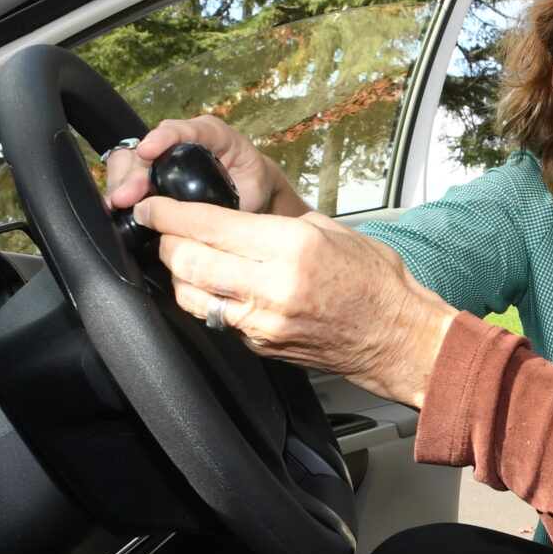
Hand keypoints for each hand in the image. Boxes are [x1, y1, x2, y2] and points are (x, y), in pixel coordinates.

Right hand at [105, 116, 308, 216]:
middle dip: (133, 172)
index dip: (164, 138)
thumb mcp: (253, 188)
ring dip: (121, 182)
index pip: (185, 129)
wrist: (251, 187)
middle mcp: (182, 138)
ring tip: (117, 204)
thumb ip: (235, 196)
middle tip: (125, 197)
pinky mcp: (152, 169)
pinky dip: (119, 188)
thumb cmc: (253, 184)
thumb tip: (211, 218)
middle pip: (147, 147)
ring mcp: (163, 152)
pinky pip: (126, 172)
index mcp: (212, 134)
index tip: (148, 152)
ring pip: (130, 158)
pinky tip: (116, 206)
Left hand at [131, 197, 457, 405]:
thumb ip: (275, 226)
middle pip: (189, 262)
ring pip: (193, 295)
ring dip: (180, 274)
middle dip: (166, 242)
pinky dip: (208, 300)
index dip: (170, 214)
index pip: (210, 226)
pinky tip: (216, 286)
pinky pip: (218, 320)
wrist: (399, 338)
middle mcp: (273, 287)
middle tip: (162, 230)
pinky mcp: (261, 346)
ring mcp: (264, 323)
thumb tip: (230, 220)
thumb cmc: (376, 282)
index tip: (153, 206)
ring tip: (184, 258)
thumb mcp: (330, 232)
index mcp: (291, 248)